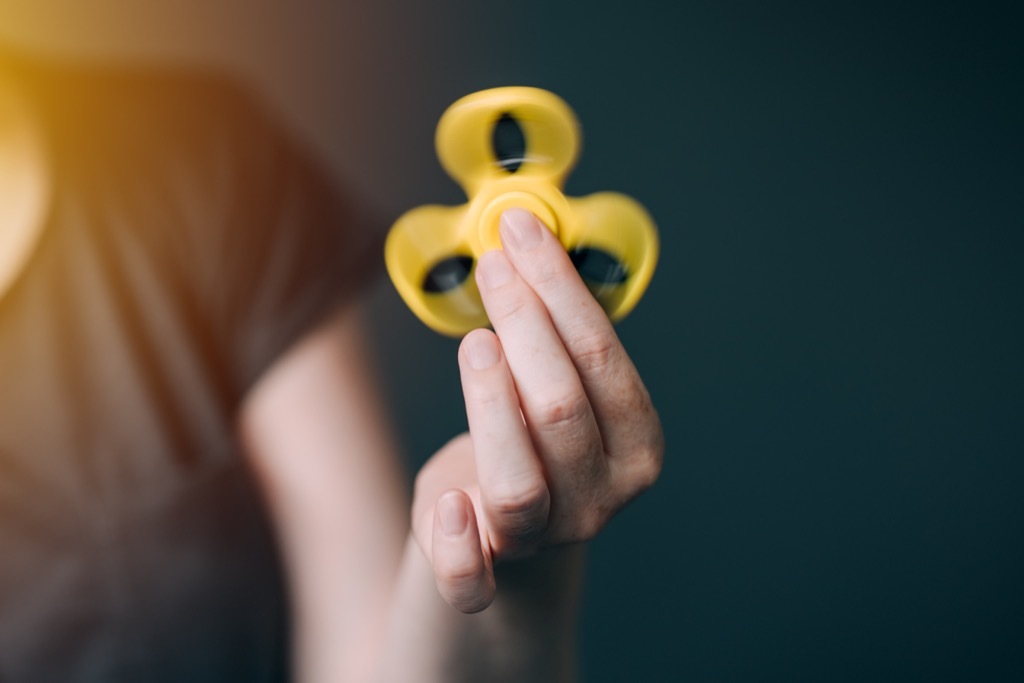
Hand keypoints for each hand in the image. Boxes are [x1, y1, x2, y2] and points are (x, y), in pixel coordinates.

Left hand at [411, 208, 663, 612]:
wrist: (504, 534)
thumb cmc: (529, 441)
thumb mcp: (550, 391)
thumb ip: (550, 337)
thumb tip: (521, 239)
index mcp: (635, 446)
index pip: (600, 358)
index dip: (558, 288)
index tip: (520, 230)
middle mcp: (599, 498)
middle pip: (561, 409)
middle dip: (524, 325)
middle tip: (491, 268)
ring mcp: (545, 542)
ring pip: (518, 482)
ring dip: (491, 405)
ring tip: (473, 341)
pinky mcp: (487, 577)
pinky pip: (473, 582)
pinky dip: (458, 547)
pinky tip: (446, 499)